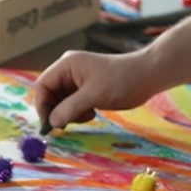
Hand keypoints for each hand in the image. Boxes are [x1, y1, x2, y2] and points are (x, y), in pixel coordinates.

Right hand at [34, 51, 156, 130]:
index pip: (43, 85)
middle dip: (56, 111)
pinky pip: (72, 103)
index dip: (42, 105)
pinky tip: (91, 113)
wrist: (148, 76)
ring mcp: (78, 79)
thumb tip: (52, 122)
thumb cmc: (120, 81)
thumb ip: (69, 108)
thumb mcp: (93, 95)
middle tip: (65, 125)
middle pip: (50, 94)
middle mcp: (69, 70)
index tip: (48, 123)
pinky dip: (77, 112)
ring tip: (85, 116)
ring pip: (61, 101)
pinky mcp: (86, 88)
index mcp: (66, 65)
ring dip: (68, 113)